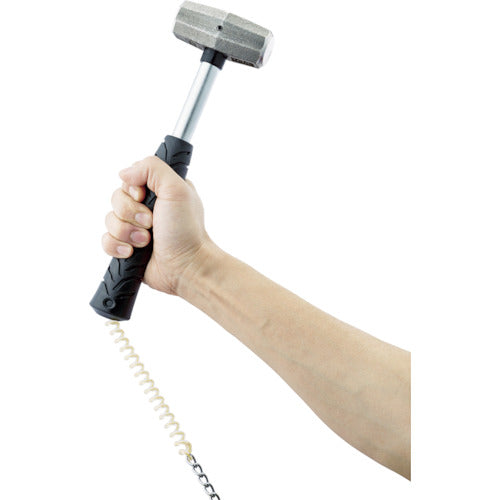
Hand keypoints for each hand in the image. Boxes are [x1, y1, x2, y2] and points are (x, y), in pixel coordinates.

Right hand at [102, 155, 209, 294]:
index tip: (144, 198)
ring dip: (127, 232)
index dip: (132, 189)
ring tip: (146, 241)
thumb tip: (124, 173)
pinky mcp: (127, 246)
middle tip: (150, 223)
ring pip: (110, 220)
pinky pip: (106, 240)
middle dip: (131, 213)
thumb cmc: (187, 230)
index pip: (129, 178)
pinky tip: (133, 252)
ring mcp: (136, 227)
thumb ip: (152, 168)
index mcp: (160, 189)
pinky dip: (117, 246)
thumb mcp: (177, 189)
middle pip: (116, 198)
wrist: (185, 266)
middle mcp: (147, 206)